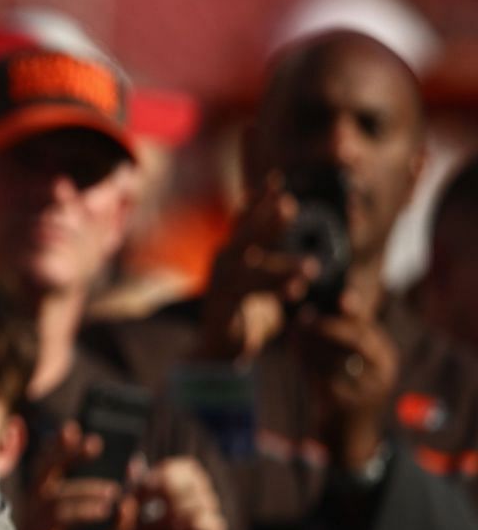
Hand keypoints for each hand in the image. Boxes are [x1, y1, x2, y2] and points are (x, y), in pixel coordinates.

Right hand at [16, 422, 116, 529]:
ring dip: (86, 490)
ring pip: (55, 496)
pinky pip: (58, 517)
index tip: (89, 438)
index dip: (64, 448)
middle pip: (42, 468)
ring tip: (113, 493)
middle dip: (64, 451)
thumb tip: (133, 505)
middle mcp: (33, 505)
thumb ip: (114, 524)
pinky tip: (104, 511)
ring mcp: (31, 520)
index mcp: (43, 500)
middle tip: (93, 442)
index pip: (49, 465)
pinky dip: (84, 510)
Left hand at [119, 457, 225, 529]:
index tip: (140, 488)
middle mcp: (195, 504)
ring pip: (201, 494)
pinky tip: (173, 529)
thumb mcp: (128, 524)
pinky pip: (207, 518)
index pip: (180, 466)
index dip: (161, 471)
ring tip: (158, 521)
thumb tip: (133, 463)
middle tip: (148, 497)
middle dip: (167, 481)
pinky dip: (187, 519)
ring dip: (175, 502)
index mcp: (176, 497)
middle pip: (194, 473)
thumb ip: (131, 497)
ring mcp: (206, 520)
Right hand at [199, 174, 314, 362]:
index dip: (258, 200)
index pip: (246, 219)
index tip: (276, 180)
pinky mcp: (219, 306)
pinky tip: (296, 290)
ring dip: (279, 264)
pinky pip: (246, 294)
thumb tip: (311, 246)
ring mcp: (218, 284)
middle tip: (289, 205)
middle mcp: (224, 262)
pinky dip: (272, 289)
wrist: (222, 350)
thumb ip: (283, 262)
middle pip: (243, 235)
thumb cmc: (251, 312)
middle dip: (265, 220)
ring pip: (247, 266)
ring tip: (311, 266)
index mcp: (236, 252)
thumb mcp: (271, 281)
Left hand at [289, 288, 397, 469]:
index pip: (369, 330)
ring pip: (335, 357)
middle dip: (328, 326)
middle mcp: (381, 375)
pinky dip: (304, 361)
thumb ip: (346, 339)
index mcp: (386, 360)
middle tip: (304, 316)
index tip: (338, 299)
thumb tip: (325, 306)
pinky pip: (319, 377)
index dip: (353, 313)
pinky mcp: (342, 406)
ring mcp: (364, 392)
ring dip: (310, 341)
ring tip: (294, 330)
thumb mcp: (356, 365)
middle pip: (356, 340)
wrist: (347, 437)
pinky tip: (292, 349)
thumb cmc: (347, 392)